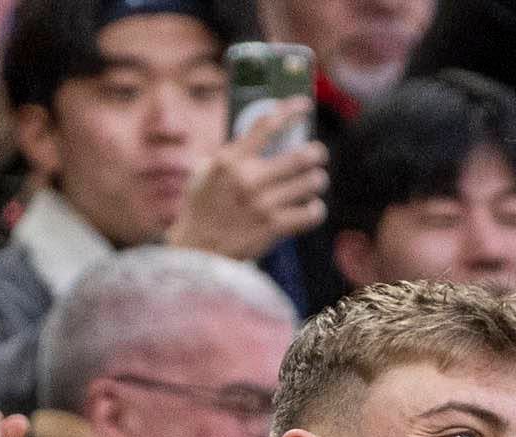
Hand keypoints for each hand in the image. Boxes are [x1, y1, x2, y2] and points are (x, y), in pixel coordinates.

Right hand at [168, 99, 329, 259]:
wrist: (197, 251)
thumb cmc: (201, 209)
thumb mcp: (204, 173)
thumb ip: (229, 155)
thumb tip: (256, 137)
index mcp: (229, 160)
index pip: (266, 125)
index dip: (290, 110)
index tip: (304, 105)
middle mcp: (248, 179)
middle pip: (300, 156)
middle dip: (316, 153)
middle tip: (318, 154)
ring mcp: (263, 205)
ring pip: (311, 183)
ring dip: (317, 180)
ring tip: (314, 181)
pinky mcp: (273, 228)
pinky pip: (311, 213)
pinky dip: (316, 209)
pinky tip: (311, 208)